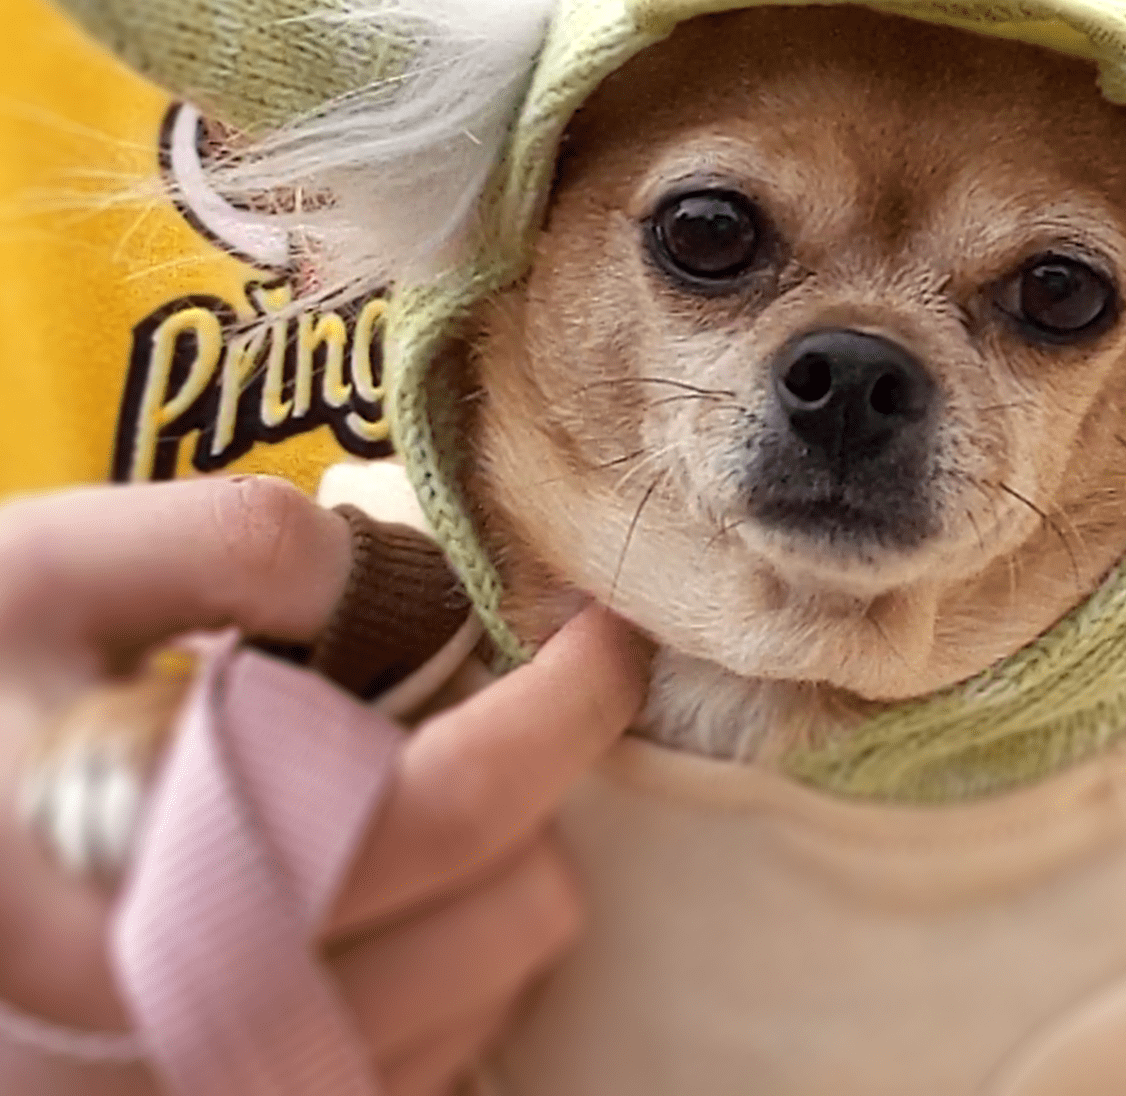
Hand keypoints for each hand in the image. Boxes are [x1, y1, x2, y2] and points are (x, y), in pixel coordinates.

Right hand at [0, 476, 646, 1094]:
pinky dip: (430, 983)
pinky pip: (412, 1080)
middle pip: (507, 917)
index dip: (569, 706)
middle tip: (467, 713)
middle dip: (530, 794)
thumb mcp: (29, 576)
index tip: (607, 634)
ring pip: (484, 1010)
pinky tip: (349, 904)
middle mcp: (187, 1032)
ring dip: (487, 889)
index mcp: (148, 874)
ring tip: (385, 803)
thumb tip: (397, 570)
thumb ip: (218, 544)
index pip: (453, 807)